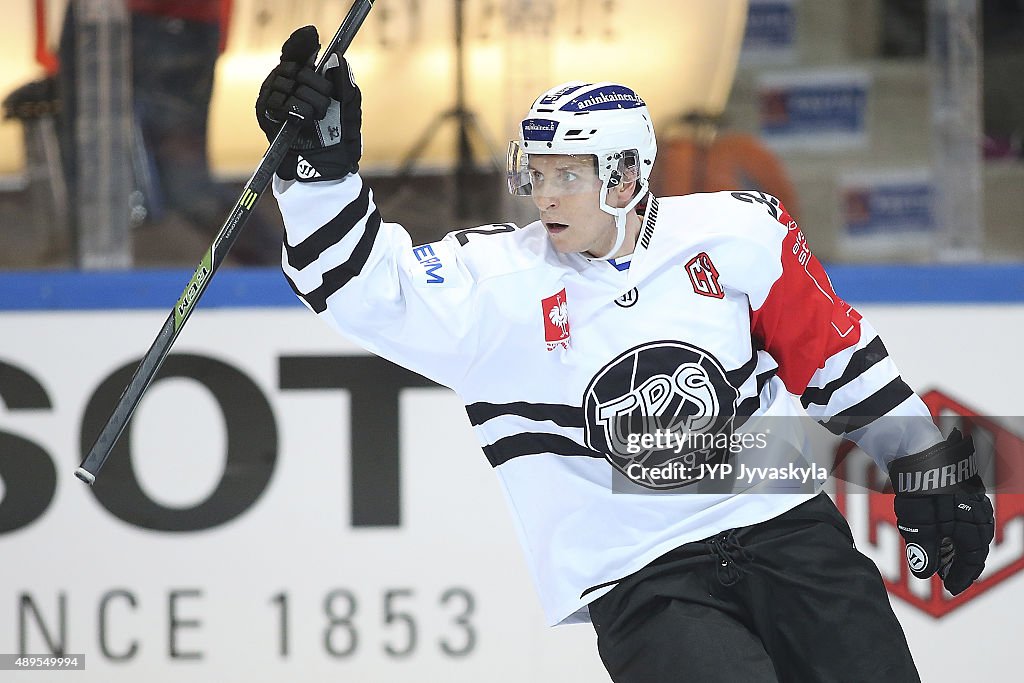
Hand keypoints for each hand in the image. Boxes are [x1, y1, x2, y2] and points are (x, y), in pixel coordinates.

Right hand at [255, 25, 361, 180]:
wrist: (326, 161)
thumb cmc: (338, 134)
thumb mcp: (348, 105)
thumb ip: (345, 82)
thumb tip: (338, 58)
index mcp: (302, 76)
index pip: (295, 50)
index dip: (301, 42)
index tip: (313, 37)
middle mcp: (284, 82)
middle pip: (298, 68)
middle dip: (318, 86)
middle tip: (326, 104)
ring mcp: (271, 96)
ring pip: (291, 85)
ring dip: (311, 104)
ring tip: (316, 118)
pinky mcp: (265, 112)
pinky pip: (282, 103)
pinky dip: (299, 113)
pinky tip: (303, 122)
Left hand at [888, 429, 993, 594]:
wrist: (913, 443)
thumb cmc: (918, 481)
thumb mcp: (916, 519)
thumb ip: (923, 547)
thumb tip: (924, 572)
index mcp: (972, 519)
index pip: (973, 556)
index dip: (962, 575)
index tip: (950, 588)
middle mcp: (977, 508)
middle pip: (976, 544)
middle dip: (962, 562)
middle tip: (947, 576)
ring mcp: (970, 495)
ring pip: (971, 529)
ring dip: (959, 546)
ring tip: (943, 557)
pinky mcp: (959, 485)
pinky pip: (964, 513)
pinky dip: (955, 528)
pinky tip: (941, 531)